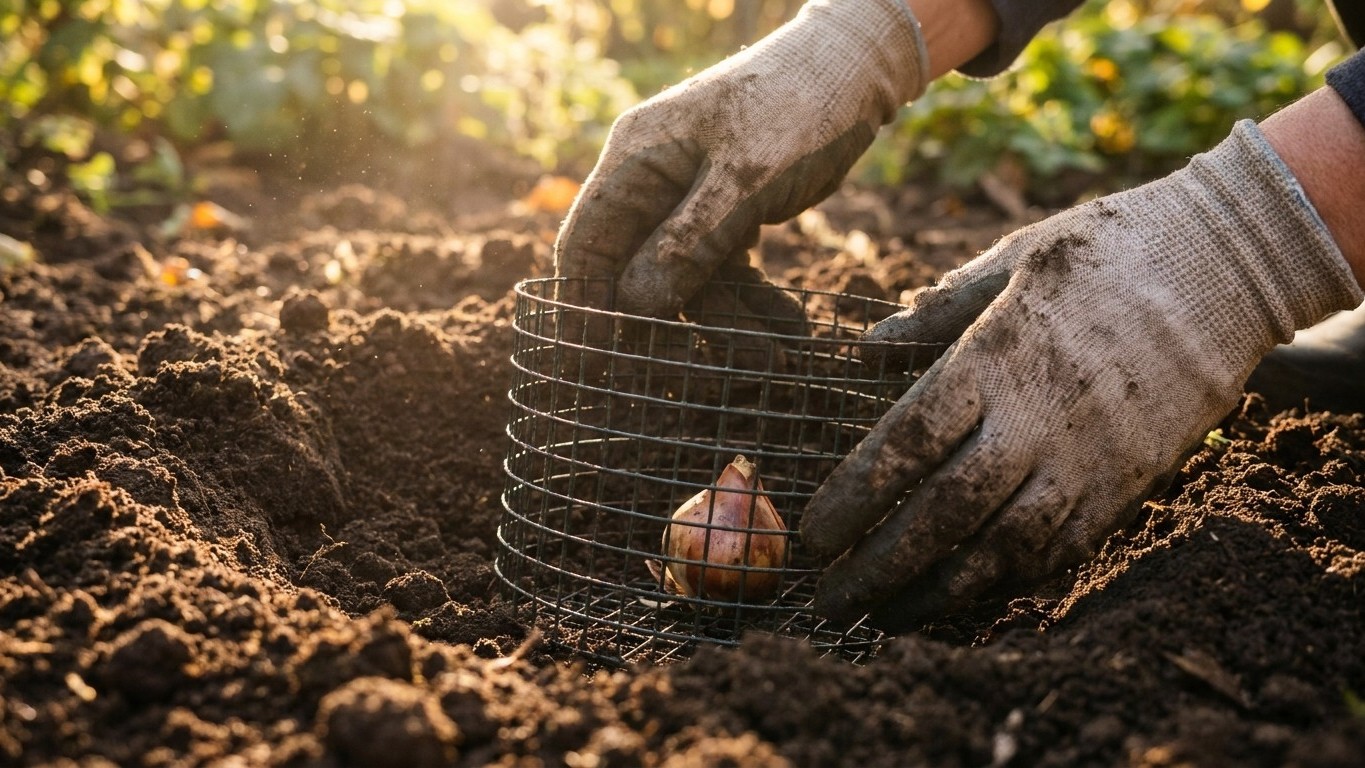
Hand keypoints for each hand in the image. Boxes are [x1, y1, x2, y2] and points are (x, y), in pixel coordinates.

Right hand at [553, 0, 927, 325]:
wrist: (856, 72)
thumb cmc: (796, 105)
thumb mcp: (745, 176)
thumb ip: (690, 242)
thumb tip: (635, 306)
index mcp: (635, 161)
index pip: (587, 244)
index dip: (586, 306)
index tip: (598, 362)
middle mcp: (653, 184)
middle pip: (640, 273)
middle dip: (671, 327)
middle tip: (695, 376)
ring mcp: (691, 202)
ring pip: (692, 282)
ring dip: (731, 324)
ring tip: (774, 359)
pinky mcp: (729, 216)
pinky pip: (730, 274)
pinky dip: (758, 304)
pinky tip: (789, 330)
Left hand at [800, 120, 1361, 630]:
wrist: (1227, 268)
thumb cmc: (1106, 251)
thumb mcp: (1013, 257)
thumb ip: (935, 311)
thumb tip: (864, 350)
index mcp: (996, 357)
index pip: (907, 443)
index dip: (855, 496)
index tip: (814, 533)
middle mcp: (1038, 420)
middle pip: (943, 512)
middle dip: (879, 564)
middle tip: (828, 597)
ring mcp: (1088, 460)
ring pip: (1000, 548)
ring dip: (934, 590)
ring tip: (883, 615)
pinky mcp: (1128, 484)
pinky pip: (1060, 551)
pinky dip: (1006, 582)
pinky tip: (963, 597)